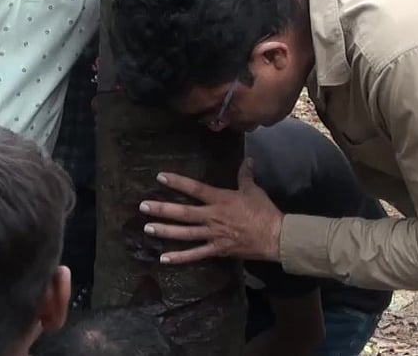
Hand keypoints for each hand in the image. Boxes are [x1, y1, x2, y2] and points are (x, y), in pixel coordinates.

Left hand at [139, 158, 283, 264]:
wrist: (275, 236)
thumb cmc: (263, 211)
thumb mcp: (253, 189)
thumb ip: (245, 175)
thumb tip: (247, 159)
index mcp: (220, 200)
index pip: (195, 189)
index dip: (177, 182)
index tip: (160, 176)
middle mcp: (212, 217)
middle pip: (183, 213)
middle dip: (162, 209)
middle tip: (143, 206)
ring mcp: (213, 235)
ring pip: (185, 233)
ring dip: (165, 231)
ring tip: (148, 228)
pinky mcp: (217, 250)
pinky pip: (195, 255)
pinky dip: (179, 258)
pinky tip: (163, 258)